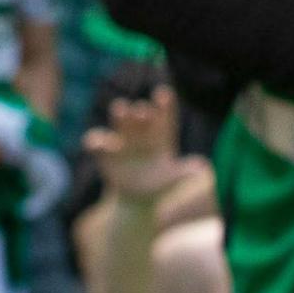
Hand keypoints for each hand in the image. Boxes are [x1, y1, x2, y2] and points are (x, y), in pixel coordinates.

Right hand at [82, 86, 190, 203]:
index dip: (164, 105)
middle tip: (142, 111)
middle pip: (140, 116)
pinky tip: (93, 143)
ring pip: (120, 121)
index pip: (164, 116)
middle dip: (140, 111)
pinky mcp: (106, 153)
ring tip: (120, 110)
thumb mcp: (171, 179)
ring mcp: (122, 141)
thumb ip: (182, 172)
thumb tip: (199, 167)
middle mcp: (141, 133)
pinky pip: (98, 144)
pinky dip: (94, 141)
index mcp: (160, 135)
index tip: (164, 93)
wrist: (138, 199)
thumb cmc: (158, 184)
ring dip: (120, 114)